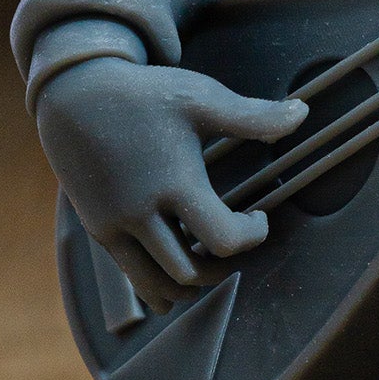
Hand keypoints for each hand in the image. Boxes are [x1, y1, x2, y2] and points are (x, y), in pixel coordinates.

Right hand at [36, 58, 305, 311]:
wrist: (75, 95)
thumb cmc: (145, 94)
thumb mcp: (201, 98)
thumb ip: (253, 116)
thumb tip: (303, 113)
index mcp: (174, 183)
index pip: (222, 239)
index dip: (251, 236)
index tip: (259, 217)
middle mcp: (140, 214)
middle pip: (190, 273)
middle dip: (222, 266)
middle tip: (236, 242)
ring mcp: (114, 226)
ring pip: (157, 285)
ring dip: (189, 283)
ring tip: (209, 259)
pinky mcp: (98, 230)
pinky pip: (131, 276)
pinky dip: (157, 283)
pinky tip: (176, 269)